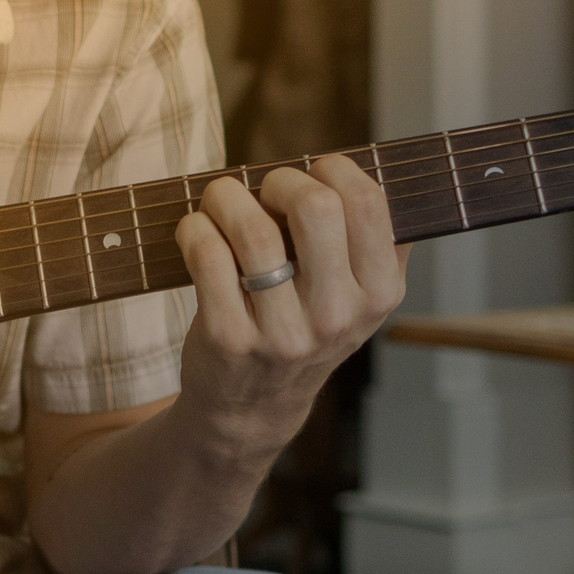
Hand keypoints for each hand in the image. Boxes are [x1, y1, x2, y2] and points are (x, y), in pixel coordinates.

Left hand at [174, 156, 407, 460]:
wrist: (251, 407)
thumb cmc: (302, 325)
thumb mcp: (355, 296)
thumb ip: (368, 239)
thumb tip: (362, 166)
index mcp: (379, 292)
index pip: (368, 201)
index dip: (331, 169)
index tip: (309, 175)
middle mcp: (338, 315)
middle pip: (315, 206)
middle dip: (279, 179)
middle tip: (263, 191)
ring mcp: (283, 332)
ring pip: (251, 228)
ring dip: (225, 197)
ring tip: (219, 202)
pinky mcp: (229, 338)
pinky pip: (207, 254)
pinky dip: (194, 228)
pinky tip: (197, 232)